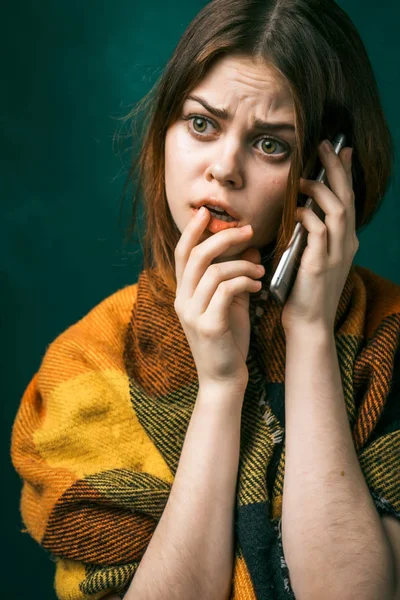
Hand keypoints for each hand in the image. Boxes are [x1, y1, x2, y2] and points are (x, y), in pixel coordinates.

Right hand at [174, 207, 264, 390]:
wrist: (225, 379)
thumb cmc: (228, 340)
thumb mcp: (232, 302)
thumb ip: (236, 275)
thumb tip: (249, 246)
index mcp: (184, 293)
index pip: (182, 253)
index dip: (193, 230)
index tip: (208, 212)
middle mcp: (182, 301)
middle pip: (196, 255)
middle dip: (223, 237)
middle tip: (248, 231)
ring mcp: (193, 314)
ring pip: (214, 271)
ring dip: (243, 265)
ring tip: (261, 272)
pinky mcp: (209, 325)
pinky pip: (226, 290)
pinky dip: (245, 282)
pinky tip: (258, 287)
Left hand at [281, 140, 357, 333]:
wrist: (308, 323)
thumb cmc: (304, 291)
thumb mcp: (311, 258)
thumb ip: (311, 236)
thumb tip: (302, 211)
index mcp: (344, 242)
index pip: (348, 199)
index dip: (346, 174)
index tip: (342, 151)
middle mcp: (346, 245)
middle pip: (346, 198)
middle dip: (338, 169)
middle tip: (327, 145)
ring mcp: (335, 255)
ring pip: (338, 210)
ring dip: (323, 189)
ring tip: (308, 176)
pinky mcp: (320, 265)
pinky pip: (318, 232)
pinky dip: (309, 217)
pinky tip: (297, 210)